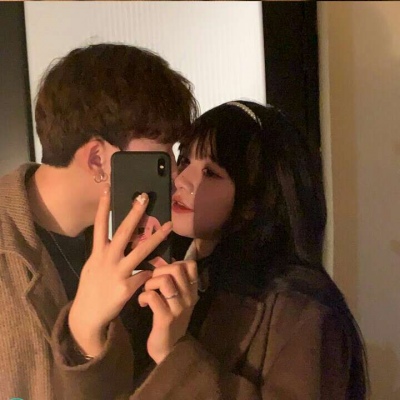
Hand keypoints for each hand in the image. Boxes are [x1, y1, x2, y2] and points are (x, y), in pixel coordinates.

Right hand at [69, 189, 172, 356]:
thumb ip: (105, 252)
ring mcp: (117, 273)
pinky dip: (152, 271)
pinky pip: (145, 274)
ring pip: (140, 251)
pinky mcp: (127, 287)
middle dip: (134, 214)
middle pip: (122, 232)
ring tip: (169, 225)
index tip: (108, 189)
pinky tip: (159, 268)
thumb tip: (118, 239)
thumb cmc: (91, 288)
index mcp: (97, 253)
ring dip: (157, 237)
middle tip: (144, 197)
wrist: (87, 316)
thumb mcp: (93, 266)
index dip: (103, 208)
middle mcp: (106, 260)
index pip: (100, 226)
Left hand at [138, 261, 198, 363]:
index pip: (190, 264)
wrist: (170, 350)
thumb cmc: (170, 320)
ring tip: (146, 292)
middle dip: (158, 270)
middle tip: (152, 282)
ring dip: (149, 283)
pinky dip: (143, 297)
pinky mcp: (165, 318)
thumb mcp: (175, 299)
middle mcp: (189, 297)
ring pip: (163, 280)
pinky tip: (142, 304)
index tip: (163, 272)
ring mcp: (178, 308)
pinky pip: (152, 296)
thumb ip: (170, 280)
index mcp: (192, 290)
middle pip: (176, 268)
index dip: (174, 262)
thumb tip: (157, 260)